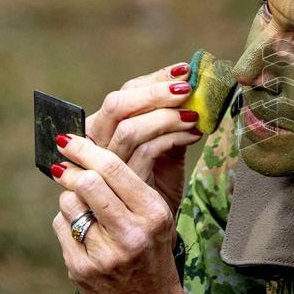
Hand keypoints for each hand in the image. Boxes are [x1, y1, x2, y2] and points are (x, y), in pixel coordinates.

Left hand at [51, 135, 189, 293]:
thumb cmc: (153, 255)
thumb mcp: (157, 219)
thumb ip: (129, 188)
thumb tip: (88, 154)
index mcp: (154, 214)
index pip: (115, 169)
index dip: (86, 150)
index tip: (69, 140)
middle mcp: (131, 233)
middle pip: (88, 183)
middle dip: (71, 170)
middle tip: (64, 164)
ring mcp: (105, 253)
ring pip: (69, 204)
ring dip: (69, 199)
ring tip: (83, 209)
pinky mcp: (82, 269)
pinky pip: (61, 228)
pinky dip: (65, 223)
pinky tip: (81, 232)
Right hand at [85, 62, 202, 216]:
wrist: (153, 224)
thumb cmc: (158, 183)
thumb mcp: (167, 147)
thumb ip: (172, 121)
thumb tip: (194, 88)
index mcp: (105, 128)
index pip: (124, 93)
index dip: (154, 79)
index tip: (185, 70)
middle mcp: (98, 143)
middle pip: (117, 105)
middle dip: (154, 92)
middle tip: (186, 88)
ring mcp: (108, 163)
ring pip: (130, 128)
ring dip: (166, 116)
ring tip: (193, 115)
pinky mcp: (124, 181)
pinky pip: (146, 151)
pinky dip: (173, 137)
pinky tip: (193, 135)